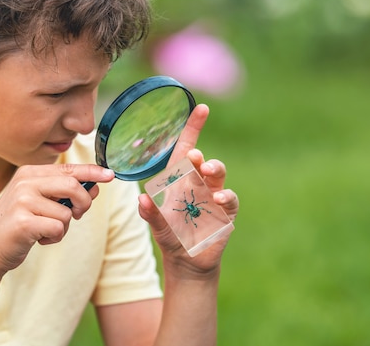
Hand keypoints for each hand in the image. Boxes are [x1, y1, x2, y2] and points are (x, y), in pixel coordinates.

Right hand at [0, 164, 114, 274]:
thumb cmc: (18, 225)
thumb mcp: (40, 202)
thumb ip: (64, 192)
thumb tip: (96, 186)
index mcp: (30, 173)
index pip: (69, 168)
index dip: (92, 172)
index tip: (110, 175)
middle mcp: (25, 182)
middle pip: (72, 186)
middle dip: (83, 203)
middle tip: (78, 215)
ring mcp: (22, 201)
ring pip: (66, 212)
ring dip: (63, 227)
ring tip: (44, 230)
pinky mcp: (23, 221)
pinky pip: (58, 228)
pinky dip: (54, 238)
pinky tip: (39, 239)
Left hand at [138, 104, 238, 275]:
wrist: (186, 261)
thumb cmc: (171, 237)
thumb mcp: (157, 226)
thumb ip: (151, 214)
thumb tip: (141, 199)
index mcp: (181, 179)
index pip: (186, 148)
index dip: (193, 129)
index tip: (201, 108)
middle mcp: (199, 184)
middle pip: (204, 161)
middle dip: (200, 156)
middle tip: (194, 156)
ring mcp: (214, 197)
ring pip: (218, 175)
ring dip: (213, 170)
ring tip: (205, 171)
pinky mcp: (226, 213)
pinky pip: (228, 200)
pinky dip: (224, 197)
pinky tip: (215, 200)